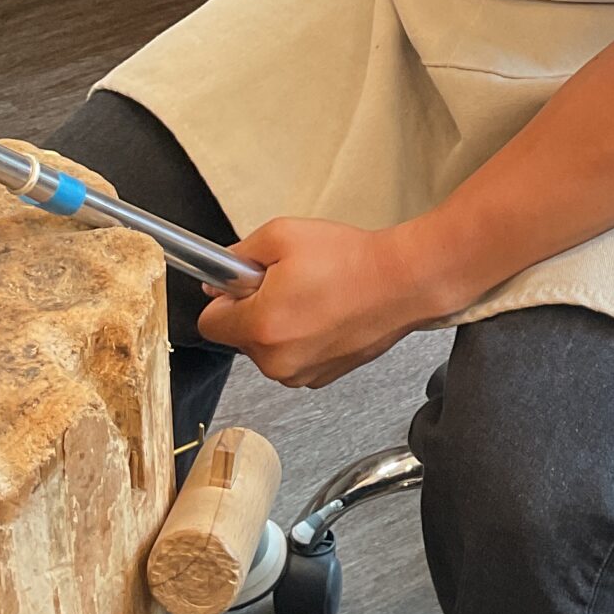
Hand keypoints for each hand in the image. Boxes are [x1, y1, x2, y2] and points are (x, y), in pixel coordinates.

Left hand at [196, 216, 453, 387]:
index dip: (224, 297)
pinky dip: (303, 338)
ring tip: (313, 296)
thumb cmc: (351, 260)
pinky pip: (294, 357)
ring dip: (279, 324)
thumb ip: (238, 255)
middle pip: (240, 337)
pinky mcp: (323, 377)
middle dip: (255, 308)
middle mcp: (277, 361)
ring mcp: (302, 374)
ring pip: (268, 348)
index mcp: (260, 327)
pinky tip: (326, 312)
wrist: (404, 282)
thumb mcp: (281, 235)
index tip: (243, 282)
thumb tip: (218, 277)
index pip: (209, 323)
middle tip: (287, 281)